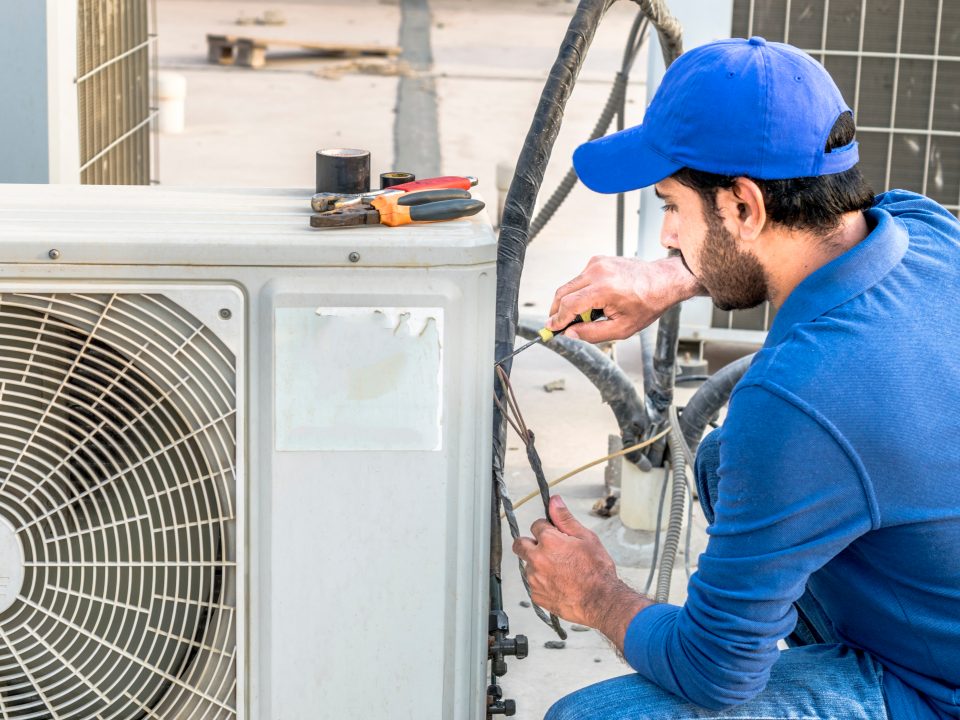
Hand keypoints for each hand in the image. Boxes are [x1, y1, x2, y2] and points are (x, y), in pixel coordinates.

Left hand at [513, 496, 650, 646]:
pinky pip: (533, 584)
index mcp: (548, 541)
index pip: (536, 525)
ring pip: (527, 565)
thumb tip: (554, 501)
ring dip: (538, 564)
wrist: (600, 601)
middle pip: (520, 544)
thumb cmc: (597, 570)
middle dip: (530, 543)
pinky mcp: (536, 595)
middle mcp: (536, 558)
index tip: (556, 535)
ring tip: (560, 570)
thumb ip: (565, 519)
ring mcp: (534, 578)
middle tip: (548, 550)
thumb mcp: (586, 538)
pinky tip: (559, 584)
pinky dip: (542, 582)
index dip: (547, 528)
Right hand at [548, 255, 702, 342]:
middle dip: (557, 311)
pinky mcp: (598, 260)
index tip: (550, 329)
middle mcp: (598, 272)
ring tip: (585, 315)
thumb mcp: (622, 328)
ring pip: (570, 285)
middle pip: (563, 292)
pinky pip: (580, 279)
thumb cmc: (647, 304)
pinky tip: (594, 302)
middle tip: (557, 325)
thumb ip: (592, 333)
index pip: (569, 305)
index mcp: (605, 289)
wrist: (663, 280)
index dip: (557, 319)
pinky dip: (580, 292)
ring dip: (570, 302)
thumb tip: (570, 334)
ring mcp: (597, 263)